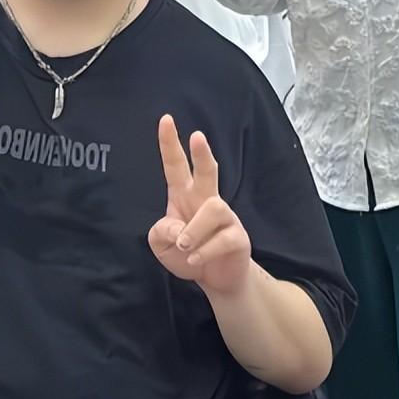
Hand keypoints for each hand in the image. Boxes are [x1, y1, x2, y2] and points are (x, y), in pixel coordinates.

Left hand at [148, 115, 251, 294]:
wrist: (214, 278)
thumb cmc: (186, 253)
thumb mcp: (161, 244)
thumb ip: (161, 231)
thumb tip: (177, 228)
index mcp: (184, 196)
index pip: (176, 165)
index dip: (170, 144)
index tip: (165, 119)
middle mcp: (206, 200)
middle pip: (208, 171)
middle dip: (203, 154)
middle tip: (197, 136)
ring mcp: (225, 217)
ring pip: (213, 209)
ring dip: (194, 230)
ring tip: (184, 246)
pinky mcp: (238, 237)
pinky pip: (221, 240)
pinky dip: (203, 252)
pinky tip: (194, 259)